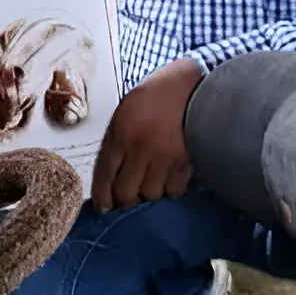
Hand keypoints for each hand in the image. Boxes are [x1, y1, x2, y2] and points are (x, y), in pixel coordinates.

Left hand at [92, 57, 204, 212]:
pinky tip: (169, 180)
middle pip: (126, 192)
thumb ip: (117, 139)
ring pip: (150, 195)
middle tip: (128, 197)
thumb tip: (111, 172)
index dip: (102, 196)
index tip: (103, 207)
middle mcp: (140, 149)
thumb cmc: (158, 94)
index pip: (105, 174)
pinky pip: (173, 191)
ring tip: (151, 184)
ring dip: (149, 193)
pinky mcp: (185, 164)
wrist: (193, 87)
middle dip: (125, 199)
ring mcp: (164, 159)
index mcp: (121, 133)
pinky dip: (170, 189)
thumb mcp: (127, 109)